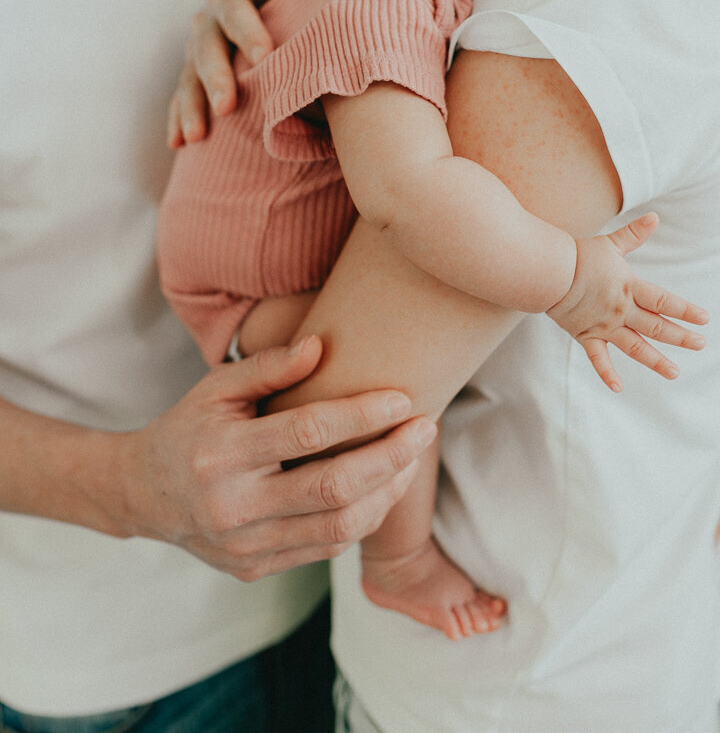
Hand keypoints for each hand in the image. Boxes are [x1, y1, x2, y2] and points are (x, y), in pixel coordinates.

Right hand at [120, 336, 435, 580]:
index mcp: (221, 454)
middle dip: (392, 458)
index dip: (361, 415)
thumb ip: (269, 367)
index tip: (403, 399)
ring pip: (340, 526)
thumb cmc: (190, 427)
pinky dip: (364, 517)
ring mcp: (246, 545)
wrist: (144, 494)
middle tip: (426, 429)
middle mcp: (233, 506)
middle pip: (334, 489)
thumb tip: (322, 345)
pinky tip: (382, 486)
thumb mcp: (217, 388)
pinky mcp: (256, 568)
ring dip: (388, 491)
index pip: (307, 433)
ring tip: (411, 457)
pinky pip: (327, 547)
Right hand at [167, 0, 287, 147]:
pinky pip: (180, 102)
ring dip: (192, 108)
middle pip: (206, 50)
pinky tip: (179, 144)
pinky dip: (179, 121)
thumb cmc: (294, 9)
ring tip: (198, 135)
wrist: (281, 21)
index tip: (265, 58)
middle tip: (226, 107)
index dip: (249, 33)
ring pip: (188, 80)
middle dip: (216, 79)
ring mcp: (194, 53)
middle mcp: (207, 23)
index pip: (235, 11)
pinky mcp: (190, 80)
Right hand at [547, 213, 708, 391]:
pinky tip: (618, 387)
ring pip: (635, 346)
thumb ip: (633, 235)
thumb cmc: (578, 256)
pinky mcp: (585, 335)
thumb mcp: (609, 244)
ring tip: (674, 372)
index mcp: (630, 288)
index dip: (685, 310)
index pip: (664, 301)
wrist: (549, 272)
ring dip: (656, 360)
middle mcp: (621, 310)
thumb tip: (654, 217)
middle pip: (656, 326)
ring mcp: (604, 325)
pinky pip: (598, 358)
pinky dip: (607, 373)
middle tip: (700, 345)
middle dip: (680, 336)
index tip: (704, 319)